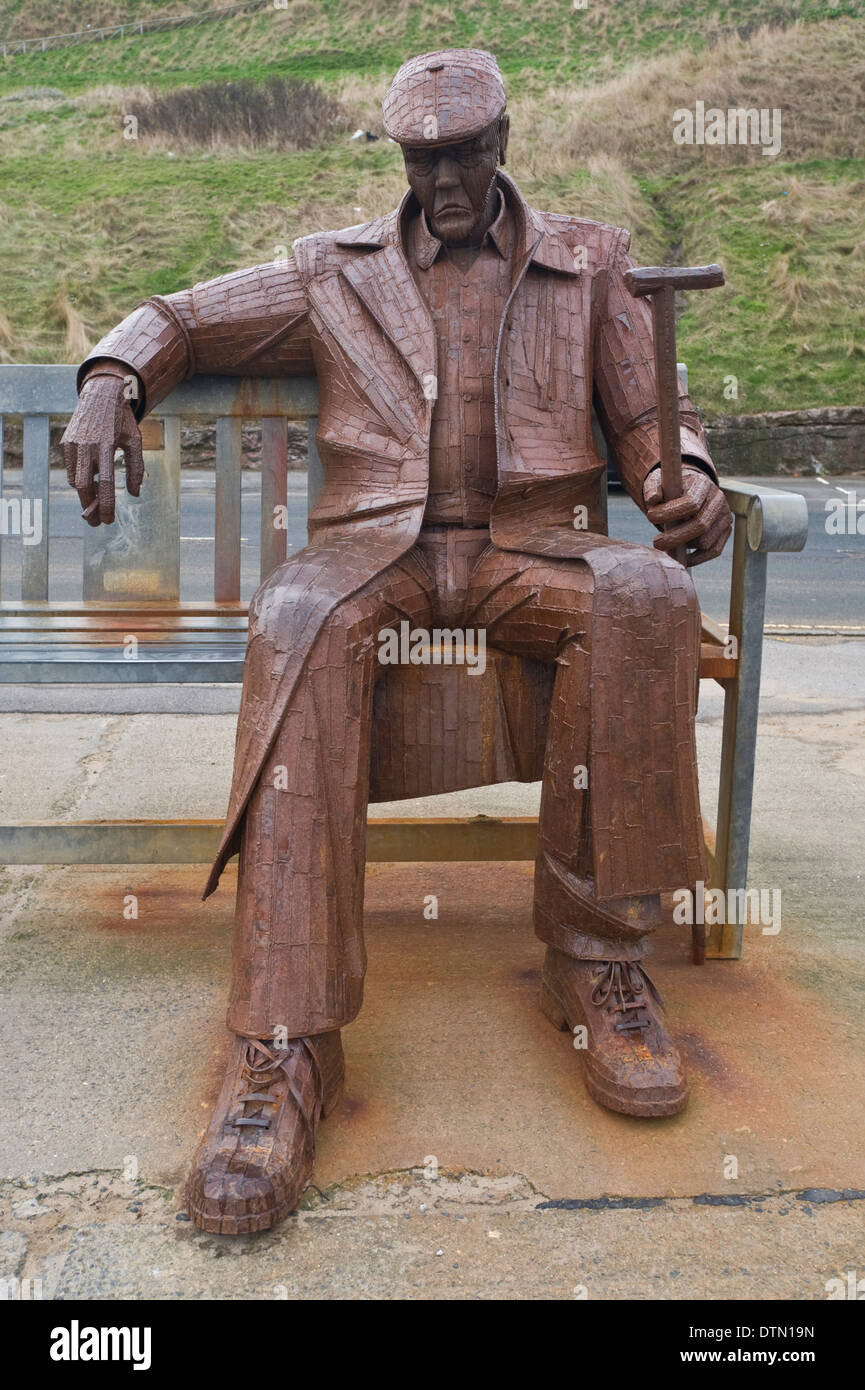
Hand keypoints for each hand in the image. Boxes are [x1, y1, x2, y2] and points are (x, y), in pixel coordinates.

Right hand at [60, 371, 144, 525]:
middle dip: (90, 508)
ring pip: (75, 480)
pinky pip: (71, 470)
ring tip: (98, 500)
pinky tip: (92, 481)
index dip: (106, 505)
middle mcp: (87, 445)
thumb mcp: (135, 441)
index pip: (105, 483)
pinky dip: (80, 480)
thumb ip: (136, 469)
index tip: (108, 520)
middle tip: (97, 523)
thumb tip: (134, 494)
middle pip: (84, 487)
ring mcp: (73, 444)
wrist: (101, 394)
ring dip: (86, 494)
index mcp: (107, 445)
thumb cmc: (122, 420)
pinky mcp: (65, 443)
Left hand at [642, 463, 732, 566]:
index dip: (669, 512)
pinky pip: (713, 551)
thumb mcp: (660, 483)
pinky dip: (695, 559)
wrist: (690, 491)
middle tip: (656, 543)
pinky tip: (678, 557)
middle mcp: (718, 500)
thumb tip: (653, 499)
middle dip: (675, 537)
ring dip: (684, 547)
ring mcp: (725, 516)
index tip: (650, 517)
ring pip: (706, 541)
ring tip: (666, 546)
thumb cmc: (672, 489)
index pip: (691, 503)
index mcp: (703, 484)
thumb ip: (652, 488)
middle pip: (701, 525)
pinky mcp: (726, 531)